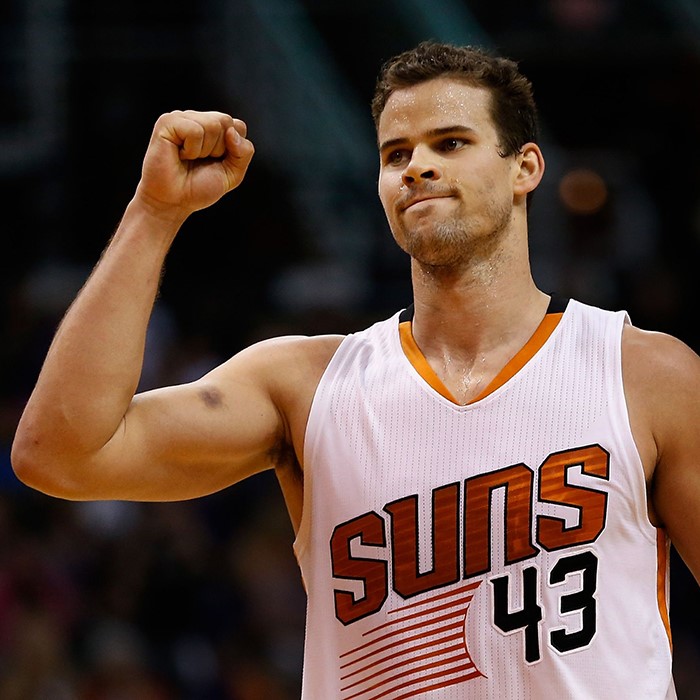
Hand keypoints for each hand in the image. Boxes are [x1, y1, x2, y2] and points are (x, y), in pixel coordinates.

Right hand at [135, 110, 254, 219]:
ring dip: (204, 151)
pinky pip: (195, 130)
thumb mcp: (232, 174)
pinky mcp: (167, 122)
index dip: (233, 150)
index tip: (216, 162)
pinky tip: (179, 155)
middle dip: (218, 149)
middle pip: (226, 122)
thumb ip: (244, 152)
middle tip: (200, 161)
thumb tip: (232, 131)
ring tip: (188, 159)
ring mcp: (182, 118)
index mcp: (213, 127)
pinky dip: (191, 150)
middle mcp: (198, 118)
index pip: (238, 126)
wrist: (173, 202)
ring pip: (212, 125)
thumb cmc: (198, 188)